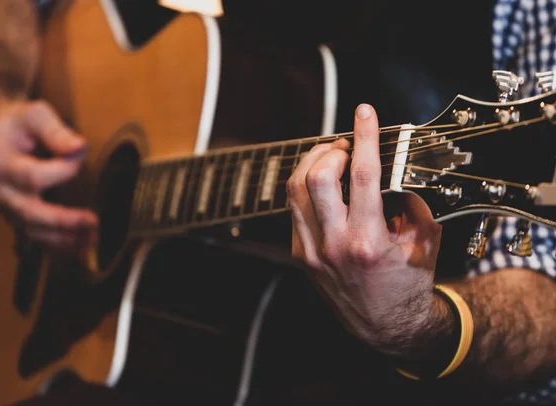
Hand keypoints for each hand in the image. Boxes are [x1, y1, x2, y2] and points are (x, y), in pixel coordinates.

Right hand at [0, 97, 97, 254]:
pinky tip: (80, 250)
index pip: (34, 177)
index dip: (63, 170)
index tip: (82, 155)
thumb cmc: (17, 123)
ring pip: (33, 231)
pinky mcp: (15, 216)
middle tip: (93, 222)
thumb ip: (56, 131)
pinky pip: (36, 236)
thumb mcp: (35, 115)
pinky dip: (58, 245)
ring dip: (65, 239)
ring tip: (92, 241)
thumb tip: (80, 148)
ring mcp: (5, 207)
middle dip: (64, 221)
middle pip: (30, 213)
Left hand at [286, 104, 442, 353]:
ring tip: (332, 158)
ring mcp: (311, 251)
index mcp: (368, 241)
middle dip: (331, 149)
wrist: (385, 326)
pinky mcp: (300, 255)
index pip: (363, 174)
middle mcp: (334, 244)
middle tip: (346, 145)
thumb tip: (394, 170)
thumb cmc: (407, 284)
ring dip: (312, 163)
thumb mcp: (425, 241)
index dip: (364, 136)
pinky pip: (295, 209)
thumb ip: (412, 202)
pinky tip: (323, 185)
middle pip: (316, 177)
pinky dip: (307, 188)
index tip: (365, 112)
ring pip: (295, 190)